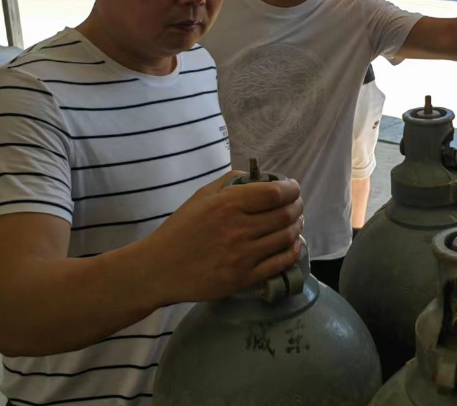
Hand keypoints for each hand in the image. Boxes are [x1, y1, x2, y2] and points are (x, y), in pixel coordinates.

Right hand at [142, 170, 303, 305]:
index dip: (292, 189)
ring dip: (297, 227)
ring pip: (286, 238)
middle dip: (297, 207)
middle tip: (296, 206)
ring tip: (295, 223)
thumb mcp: (202, 196)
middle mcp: (238, 229)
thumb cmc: (180, 229)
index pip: (275, 193)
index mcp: (227, 204)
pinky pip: (280, 263)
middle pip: (285, 215)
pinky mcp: (244, 278)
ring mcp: (242, 256)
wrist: (159, 268)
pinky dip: (293, 252)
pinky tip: (293, 245)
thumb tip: (259, 177)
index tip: (293, 188)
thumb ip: (231, 181)